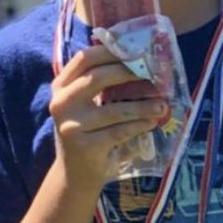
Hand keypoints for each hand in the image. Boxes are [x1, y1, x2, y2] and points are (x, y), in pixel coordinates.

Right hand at [49, 44, 166, 187]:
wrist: (75, 173)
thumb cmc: (86, 130)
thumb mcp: (83, 104)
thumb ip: (98, 82)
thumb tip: (137, 58)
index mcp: (61, 86)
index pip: (84, 58)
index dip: (110, 51)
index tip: (135, 50)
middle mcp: (61, 103)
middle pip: (97, 78)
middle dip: (128, 73)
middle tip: (153, 74)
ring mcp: (71, 126)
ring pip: (114, 109)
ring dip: (142, 105)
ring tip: (162, 104)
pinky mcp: (85, 146)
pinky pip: (119, 131)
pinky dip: (139, 125)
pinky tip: (152, 122)